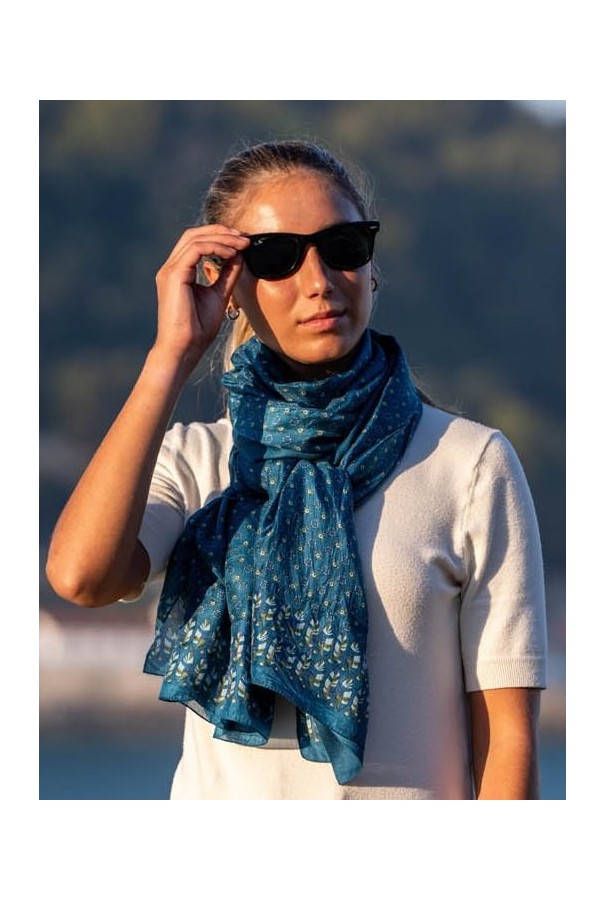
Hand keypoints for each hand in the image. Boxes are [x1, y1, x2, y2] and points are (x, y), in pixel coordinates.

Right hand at [153, 225, 249, 370]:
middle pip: (194, 234)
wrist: (184, 348)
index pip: (196, 242)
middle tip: (244, 238)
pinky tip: (232, 254)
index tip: (242, 242)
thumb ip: (227, 274)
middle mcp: (171, 268)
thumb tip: (239, 255)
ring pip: (195, 238)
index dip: (219, 237)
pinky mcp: (174, 275)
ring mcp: (170, 270)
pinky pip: (196, 249)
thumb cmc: (198, 328)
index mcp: (179, 272)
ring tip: (242, 245)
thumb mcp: (219, 295)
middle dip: (221, 232)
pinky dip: (216, 248)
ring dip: (222, 238)